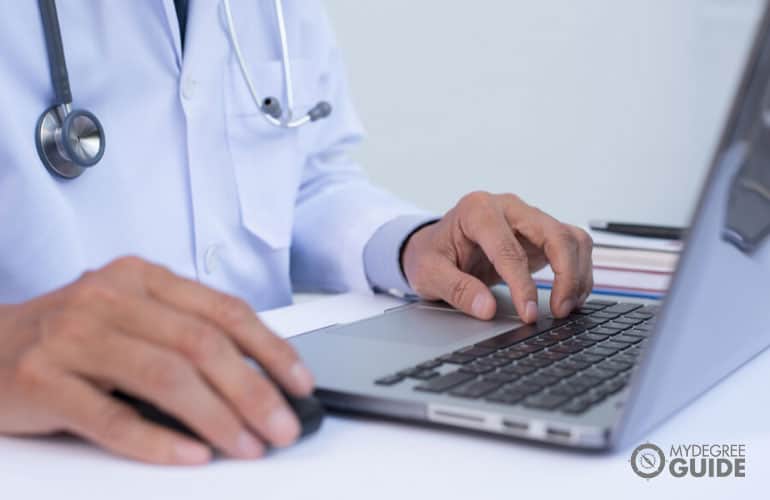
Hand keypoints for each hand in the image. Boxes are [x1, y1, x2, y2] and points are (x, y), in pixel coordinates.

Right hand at [0, 257, 313, 464]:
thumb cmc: (69, 336)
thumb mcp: (129, 316)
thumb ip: (183, 333)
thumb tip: (256, 377)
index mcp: (141, 278)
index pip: (223, 310)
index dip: (270, 348)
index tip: (299, 382)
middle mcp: (108, 299)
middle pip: (201, 345)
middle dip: (253, 391)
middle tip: (281, 426)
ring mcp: (72, 337)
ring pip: (166, 378)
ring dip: (217, 418)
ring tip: (248, 445)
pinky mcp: (40, 380)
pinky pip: (111, 417)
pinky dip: (158, 440)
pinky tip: (192, 455)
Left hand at [402, 192, 592, 321]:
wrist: (434, 245)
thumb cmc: (431, 254)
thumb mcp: (428, 273)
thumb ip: (456, 289)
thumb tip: (487, 308)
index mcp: (477, 210)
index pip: (508, 248)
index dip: (522, 284)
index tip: (528, 313)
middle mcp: (508, 207)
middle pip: (553, 233)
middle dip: (565, 274)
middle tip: (559, 311)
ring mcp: (528, 218)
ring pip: (570, 238)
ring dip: (577, 273)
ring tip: (566, 308)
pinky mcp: (541, 233)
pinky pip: (572, 246)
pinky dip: (579, 271)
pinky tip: (570, 297)